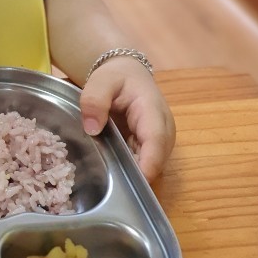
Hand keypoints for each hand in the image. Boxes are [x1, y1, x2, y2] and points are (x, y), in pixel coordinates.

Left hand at [80, 57, 175, 182]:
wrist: (128, 74)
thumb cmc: (116, 77)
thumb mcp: (101, 81)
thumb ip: (95, 100)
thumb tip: (92, 128)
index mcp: (153, 110)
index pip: (156, 141)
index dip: (147, 164)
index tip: (131, 181)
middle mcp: (164, 129)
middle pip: (156, 159)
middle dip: (137, 174)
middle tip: (110, 183)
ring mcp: (161, 141)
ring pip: (152, 166)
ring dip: (134, 174)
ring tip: (109, 176)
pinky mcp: (154, 148)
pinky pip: (145, 164)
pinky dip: (132, 170)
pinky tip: (114, 170)